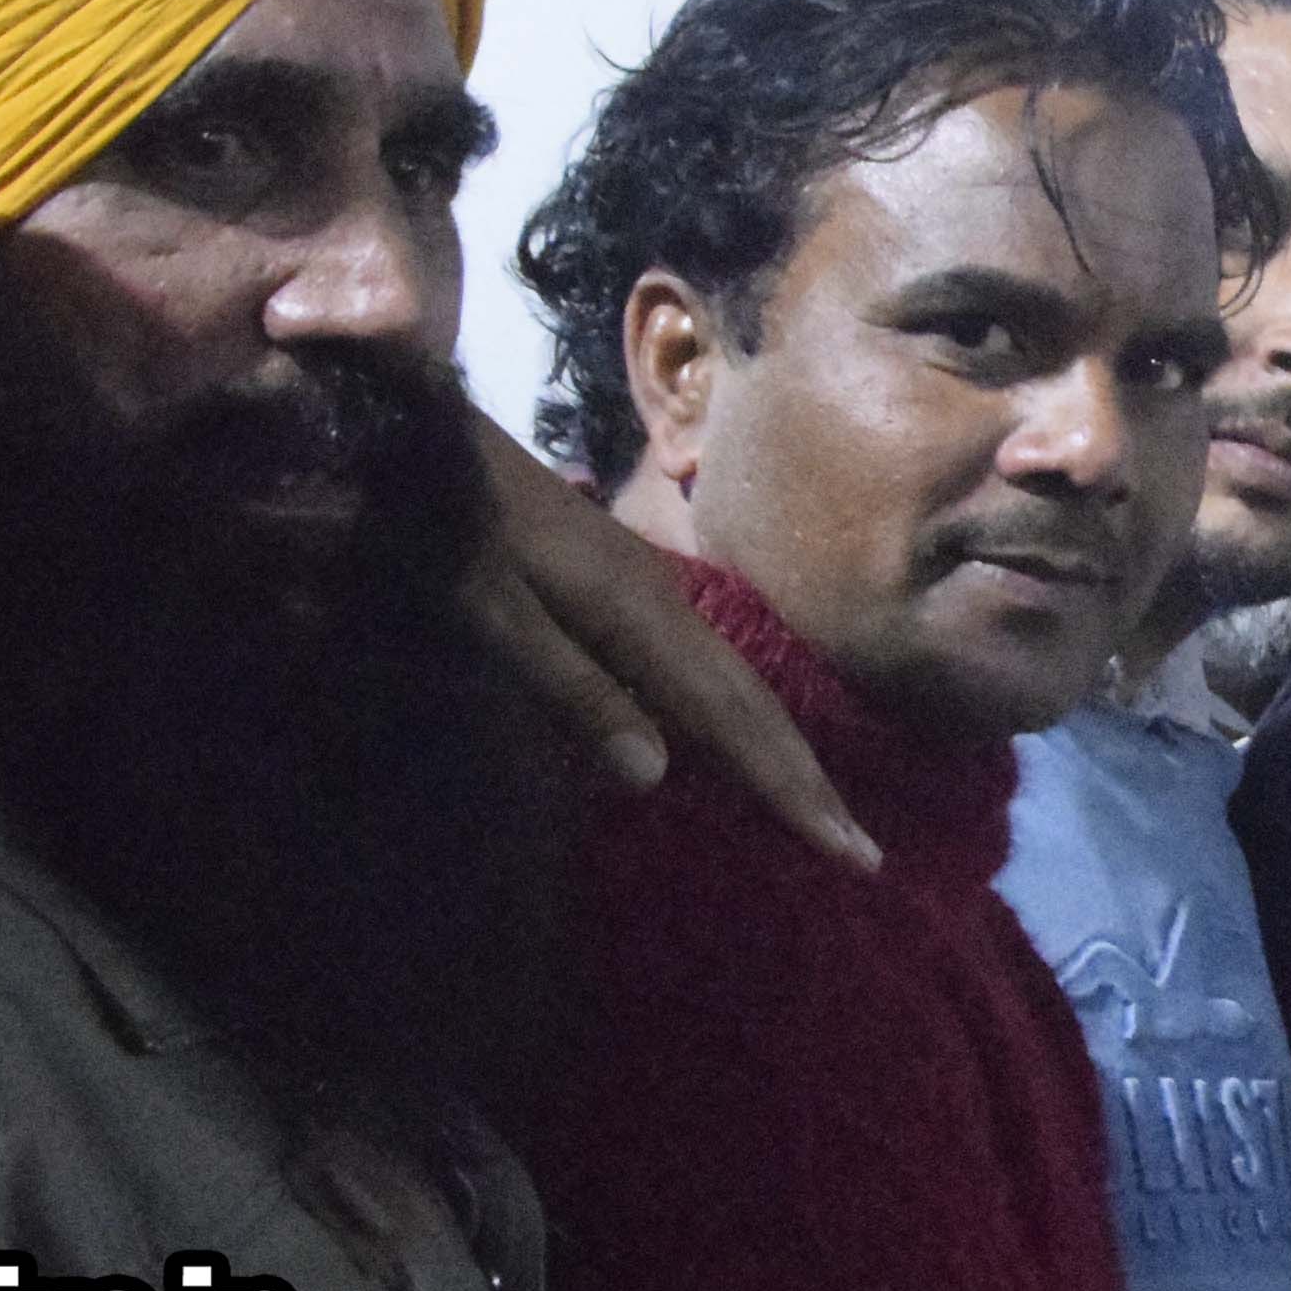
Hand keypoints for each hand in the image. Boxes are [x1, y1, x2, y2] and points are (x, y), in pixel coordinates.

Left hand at [459, 406, 876, 870]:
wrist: (426, 436)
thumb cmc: (449, 527)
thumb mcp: (493, 613)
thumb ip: (572, 690)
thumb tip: (657, 776)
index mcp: (641, 617)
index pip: (735, 721)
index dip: (791, 790)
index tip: (850, 851)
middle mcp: (668, 605)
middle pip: (756, 705)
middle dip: (810, 781)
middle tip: (864, 854)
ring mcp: (655, 592)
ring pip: (740, 684)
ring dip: (785, 751)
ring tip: (823, 809)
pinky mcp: (633, 589)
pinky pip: (711, 667)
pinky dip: (744, 717)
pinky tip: (745, 738)